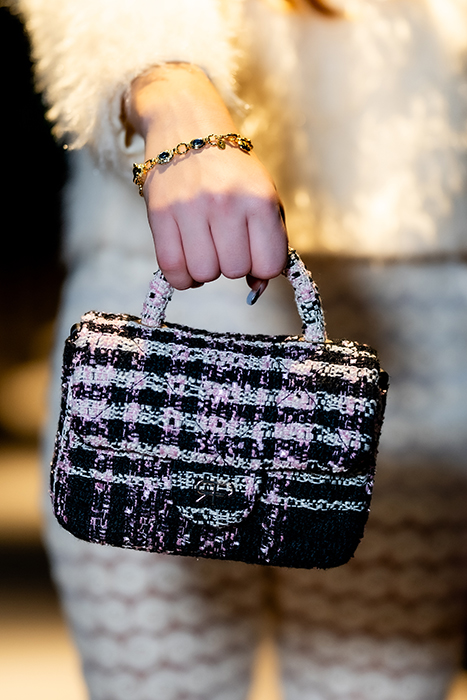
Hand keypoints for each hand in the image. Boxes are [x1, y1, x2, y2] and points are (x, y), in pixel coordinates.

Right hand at [126, 64, 287, 290]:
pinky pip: (173, 270)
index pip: (269, 264)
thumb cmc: (232, 172)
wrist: (187, 125)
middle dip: (232, 264)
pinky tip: (187, 260)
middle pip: (234, 271)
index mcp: (260, 199)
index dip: (262, 267)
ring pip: (204, 274)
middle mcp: (226, 202)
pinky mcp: (160, 214)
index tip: (254, 253)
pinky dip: (182, 276)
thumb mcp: (262, 198)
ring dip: (206, 269)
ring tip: (205, 246)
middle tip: (225, 242)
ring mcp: (191, 208)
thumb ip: (269, 243)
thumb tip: (256, 290)